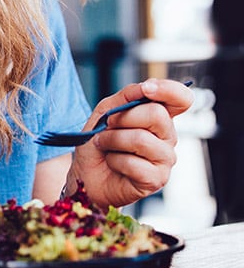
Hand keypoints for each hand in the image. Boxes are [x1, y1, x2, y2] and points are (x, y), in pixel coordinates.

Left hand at [69, 78, 192, 207]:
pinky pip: (134, 163)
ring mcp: (165, 159)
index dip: (169, 90)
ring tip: (103, 145)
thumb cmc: (99, 142)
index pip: (181, 99)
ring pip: (141, 139)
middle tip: (107, 126)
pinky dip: (114, 160)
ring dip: (112, 140)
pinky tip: (113, 163)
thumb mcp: (105, 111)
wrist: (86, 173)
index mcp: (160, 117)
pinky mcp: (156, 180)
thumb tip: (146, 87)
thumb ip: (126, 96)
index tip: (147, 89)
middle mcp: (168, 137)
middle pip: (157, 115)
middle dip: (123, 118)